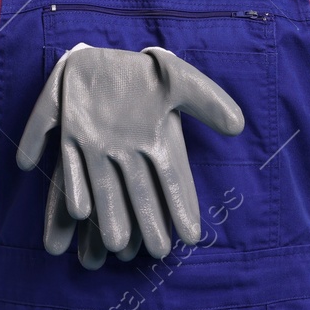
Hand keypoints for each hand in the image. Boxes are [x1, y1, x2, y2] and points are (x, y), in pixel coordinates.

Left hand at [16, 43, 244, 268]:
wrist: (99, 54)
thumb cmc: (145, 72)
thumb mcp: (179, 79)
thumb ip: (206, 100)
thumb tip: (238, 125)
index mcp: (155, 139)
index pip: (173, 179)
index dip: (182, 206)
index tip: (192, 235)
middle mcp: (127, 151)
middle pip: (139, 194)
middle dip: (146, 223)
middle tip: (156, 254)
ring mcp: (97, 147)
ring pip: (103, 190)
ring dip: (107, 218)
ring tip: (111, 251)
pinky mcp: (70, 136)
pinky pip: (71, 166)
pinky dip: (73, 186)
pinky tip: (79, 212)